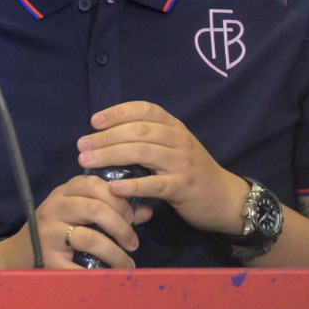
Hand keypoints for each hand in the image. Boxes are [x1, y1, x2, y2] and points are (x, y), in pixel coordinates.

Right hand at [0, 173, 149, 269]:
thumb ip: (109, 209)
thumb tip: (145, 211)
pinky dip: (99, 274)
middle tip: (133, 242)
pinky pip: (79, 267)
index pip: (92, 183)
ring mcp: (48, 234)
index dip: (117, 198)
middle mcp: (53, 209)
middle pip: (94, 208)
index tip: (131, 216)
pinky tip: (110, 276)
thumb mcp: (77, 213)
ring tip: (127, 262)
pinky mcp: (48, 259)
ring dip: (116, 253)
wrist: (20, 254)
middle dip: (121, 227)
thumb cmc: (55, 230)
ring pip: (90, 238)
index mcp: (62, 194)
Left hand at [78, 101, 249, 235]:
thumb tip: (107, 137)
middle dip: (105, 137)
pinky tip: (113, 187)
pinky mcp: (183, 187)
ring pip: (142, 152)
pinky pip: (154, 183)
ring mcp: (182, 163)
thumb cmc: (192, 172)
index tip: (94, 121)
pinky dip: (131, 184)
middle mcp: (179, 140)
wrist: (226, 199)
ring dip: (110, 156)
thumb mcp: (174, 148)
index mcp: (174, 127)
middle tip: (81, 146)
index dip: (118, 112)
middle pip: (137, 131)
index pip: (144, 110)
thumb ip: (149, 139)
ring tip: (87, 162)